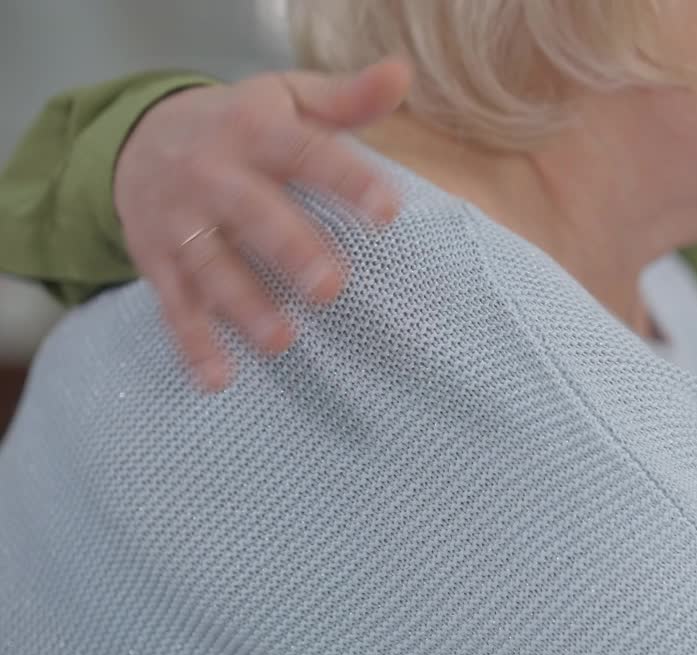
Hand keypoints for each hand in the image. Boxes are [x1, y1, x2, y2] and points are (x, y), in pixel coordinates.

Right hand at [114, 59, 412, 390]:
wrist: (138, 137)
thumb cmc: (241, 123)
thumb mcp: (288, 99)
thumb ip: (346, 100)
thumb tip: (400, 75)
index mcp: (253, 130)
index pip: (304, 153)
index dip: (346, 179)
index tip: (389, 211)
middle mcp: (211, 175)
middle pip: (251, 214)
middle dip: (289, 250)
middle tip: (331, 287)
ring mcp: (179, 222)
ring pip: (210, 266)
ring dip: (242, 305)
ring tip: (280, 341)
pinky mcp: (157, 261)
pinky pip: (174, 305)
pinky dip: (192, 344)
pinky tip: (216, 380)